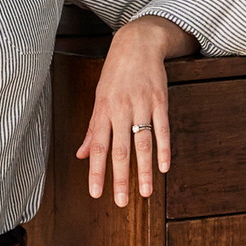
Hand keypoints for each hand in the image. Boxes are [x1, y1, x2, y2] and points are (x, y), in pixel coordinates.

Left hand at [75, 16, 196, 206]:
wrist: (137, 43)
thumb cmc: (115, 73)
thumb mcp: (99, 97)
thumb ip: (92, 128)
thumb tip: (82, 154)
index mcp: (103, 109)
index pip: (97, 146)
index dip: (96, 171)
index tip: (95, 193)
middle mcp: (121, 109)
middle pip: (119, 149)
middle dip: (120, 178)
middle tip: (121, 202)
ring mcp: (142, 105)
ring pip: (142, 143)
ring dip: (144, 170)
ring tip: (145, 192)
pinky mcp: (160, 101)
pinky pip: (162, 129)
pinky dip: (163, 149)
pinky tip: (163, 168)